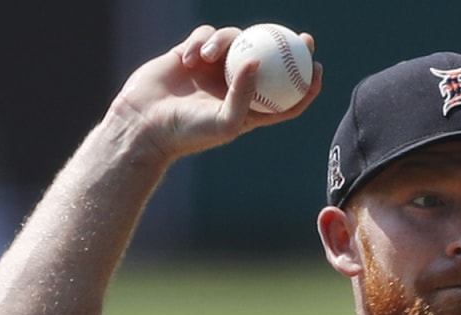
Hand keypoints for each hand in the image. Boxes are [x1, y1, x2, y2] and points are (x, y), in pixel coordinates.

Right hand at [109, 24, 322, 163]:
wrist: (144, 125)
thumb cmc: (187, 132)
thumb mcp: (225, 121)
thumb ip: (245, 94)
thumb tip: (260, 61)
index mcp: (248, 107)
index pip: (286, 96)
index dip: (306, 83)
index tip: (317, 68)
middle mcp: (233, 86)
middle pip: (269, 61)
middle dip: (289, 46)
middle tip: (302, 37)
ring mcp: (212, 69)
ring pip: (234, 41)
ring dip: (223, 42)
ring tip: (206, 56)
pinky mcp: (190, 55)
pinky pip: (204, 36)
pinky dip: (198, 42)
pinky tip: (189, 57)